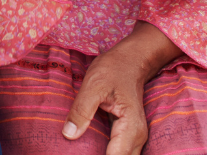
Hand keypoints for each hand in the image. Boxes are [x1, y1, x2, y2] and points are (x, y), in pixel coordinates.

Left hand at [62, 22, 181, 154]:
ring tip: (82, 149)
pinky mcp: (128, 135)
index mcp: (131, 127)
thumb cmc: (113, 70)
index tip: (79, 154)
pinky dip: (107, 152)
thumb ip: (81, 111)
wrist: (130, 61)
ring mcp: (135, 137)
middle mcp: (137, 137)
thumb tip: (68, 135)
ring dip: (103, 154)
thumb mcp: (92, 86)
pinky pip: (119, 152)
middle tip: (76, 151)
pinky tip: (90, 149)